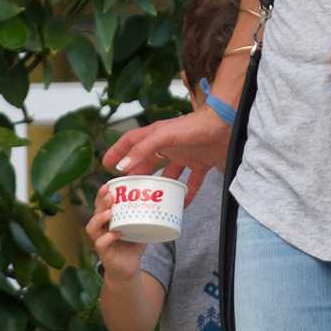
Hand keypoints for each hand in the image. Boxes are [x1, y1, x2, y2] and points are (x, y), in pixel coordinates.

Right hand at [85, 184, 144, 280]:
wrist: (129, 268)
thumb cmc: (132, 246)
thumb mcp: (140, 228)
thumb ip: (146, 217)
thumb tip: (162, 201)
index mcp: (108, 220)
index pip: (101, 204)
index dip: (102, 195)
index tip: (108, 185)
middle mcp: (101, 229)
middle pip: (95, 212)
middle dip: (101, 202)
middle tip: (110, 195)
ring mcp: (100, 240)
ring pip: (92, 227)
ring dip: (100, 218)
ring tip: (110, 212)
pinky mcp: (103, 253)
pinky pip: (101, 243)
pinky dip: (108, 238)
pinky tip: (116, 233)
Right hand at [102, 103, 232, 204]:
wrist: (225, 125)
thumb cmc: (193, 126)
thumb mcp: (163, 136)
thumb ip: (142, 150)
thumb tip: (122, 166)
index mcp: (156, 135)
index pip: (131, 142)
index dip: (117, 152)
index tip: (105, 165)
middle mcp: (168, 146)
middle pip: (148, 162)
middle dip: (138, 175)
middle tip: (127, 190)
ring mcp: (185, 155)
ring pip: (169, 175)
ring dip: (162, 188)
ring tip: (152, 202)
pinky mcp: (201, 163)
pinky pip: (191, 182)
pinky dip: (187, 194)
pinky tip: (182, 206)